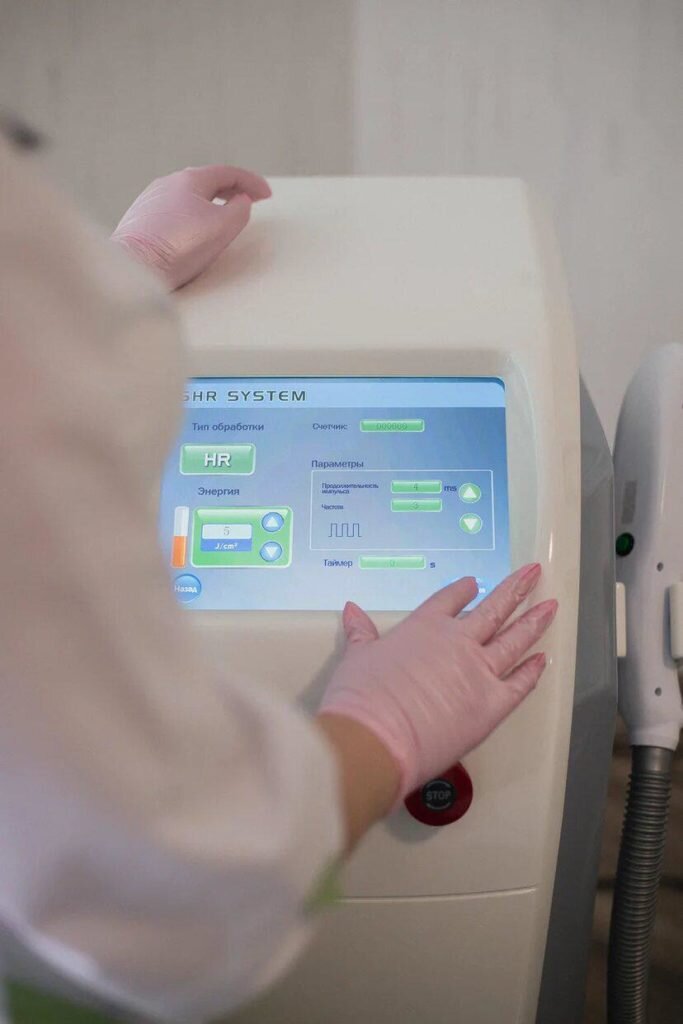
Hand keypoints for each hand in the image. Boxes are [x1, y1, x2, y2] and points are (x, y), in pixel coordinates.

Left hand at [112, 165, 270, 289]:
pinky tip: (193, 230)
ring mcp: (151, 201)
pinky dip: (191, 214)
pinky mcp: (141, 221)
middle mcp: (167, 184)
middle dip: (230, 189)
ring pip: (188, 196)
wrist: (134, 267)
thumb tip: (241, 202)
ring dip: (210, 202)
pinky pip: (173, 211)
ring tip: (222, 215)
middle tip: (247, 199)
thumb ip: (239, 210)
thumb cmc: (178, 247)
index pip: (228, 173)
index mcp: (189, 179)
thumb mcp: (222, 227)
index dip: (252, 182)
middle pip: (206, 181)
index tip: (266, 194)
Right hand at [319, 564, 556, 804]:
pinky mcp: (493, 704)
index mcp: (424, 627)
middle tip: (533, 574)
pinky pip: (520, 683)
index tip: (474, 583)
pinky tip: (544, 659)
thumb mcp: (356, 658)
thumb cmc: (361, 698)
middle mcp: (458, 642)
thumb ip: (361, 634)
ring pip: (514, 639)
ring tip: (550, 606)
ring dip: (534, 621)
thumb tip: (352, 610)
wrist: (376, 737)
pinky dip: (533, 670)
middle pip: (493, 609)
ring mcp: (480, 671)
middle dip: (515, 589)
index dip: (463, 590)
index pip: (450, 600)